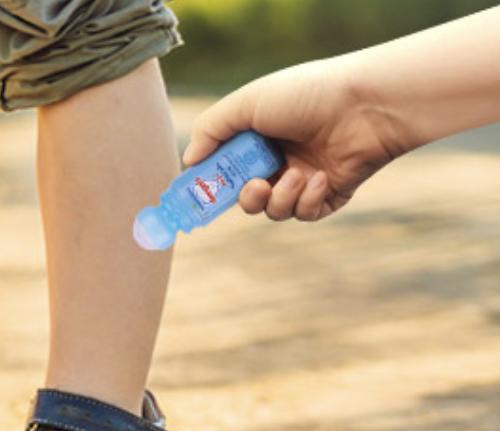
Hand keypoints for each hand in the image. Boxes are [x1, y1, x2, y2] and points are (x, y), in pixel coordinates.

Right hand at [183, 59, 403, 221]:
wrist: (364, 105)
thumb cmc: (306, 95)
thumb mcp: (247, 103)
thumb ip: (211, 129)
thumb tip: (188, 160)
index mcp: (257, 137)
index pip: (225, 168)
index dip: (212, 183)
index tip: (199, 194)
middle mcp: (278, 159)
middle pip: (246, 196)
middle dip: (246, 197)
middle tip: (253, 186)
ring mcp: (303, 179)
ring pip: (274, 210)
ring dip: (279, 198)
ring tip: (296, 176)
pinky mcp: (329, 194)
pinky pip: (305, 214)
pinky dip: (307, 200)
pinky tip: (319, 178)